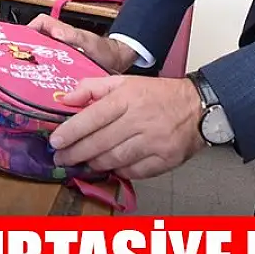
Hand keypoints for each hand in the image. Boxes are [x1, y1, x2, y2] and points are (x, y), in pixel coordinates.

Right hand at [27, 15, 137, 72]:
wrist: (116, 65)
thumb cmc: (104, 50)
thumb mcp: (89, 41)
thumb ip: (74, 36)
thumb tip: (56, 32)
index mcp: (60, 32)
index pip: (40, 24)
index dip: (29, 29)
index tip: (20, 41)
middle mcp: (56, 43)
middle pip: (35, 42)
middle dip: (25, 50)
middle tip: (17, 63)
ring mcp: (58, 56)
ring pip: (39, 57)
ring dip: (32, 64)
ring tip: (25, 76)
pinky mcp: (61, 69)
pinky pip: (47, 70)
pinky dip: (43, 76)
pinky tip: (40, 86)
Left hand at [50, 76, 205, 178]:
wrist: (198, 107)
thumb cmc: (158, 95)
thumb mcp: (125, 82)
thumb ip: (93, 87)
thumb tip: (67, 99)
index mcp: (128, 97)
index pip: (93, 116)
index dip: (71, 131)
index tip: (56, 141)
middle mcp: (140, 119)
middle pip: (100, 142)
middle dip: (76, 153)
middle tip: (61, 159)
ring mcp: (154, 141)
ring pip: (115, 159)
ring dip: (94, 163)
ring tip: (82, 163)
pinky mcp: (165, 159)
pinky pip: (134, 171)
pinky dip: (119, 171)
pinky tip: (109, 167)